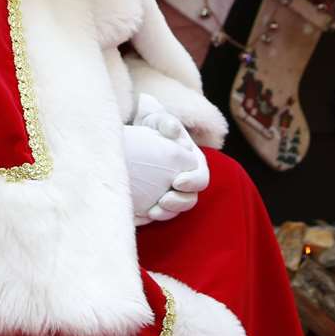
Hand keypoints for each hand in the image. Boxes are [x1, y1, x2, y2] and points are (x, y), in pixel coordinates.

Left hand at [124, 95, 207, 224]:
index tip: (176, 182)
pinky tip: (143, 215)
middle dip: (180, 201)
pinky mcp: (160, 203)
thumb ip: (163, 119)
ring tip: (153, 211)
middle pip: (192, 198)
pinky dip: (154, 216)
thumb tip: (171, 128)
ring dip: (168, 212)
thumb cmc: (150, 126)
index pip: (200, 176)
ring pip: (178, 210)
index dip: (191, 181)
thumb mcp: (155, 119)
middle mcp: (187, 180)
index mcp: (192, 162)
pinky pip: (162, 215)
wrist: (133, 139)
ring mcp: (174, 193)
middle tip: (164, 199)